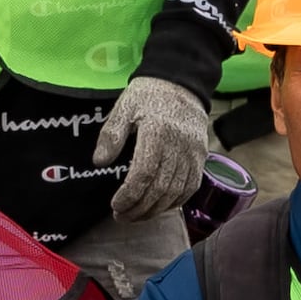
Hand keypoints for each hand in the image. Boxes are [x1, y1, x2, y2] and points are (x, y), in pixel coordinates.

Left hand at [98, 75, 220, 220]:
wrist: (181, 82)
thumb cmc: (148, 95)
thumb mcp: (123, 107)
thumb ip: (111, 134)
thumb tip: (99, 162)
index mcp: (157, 132)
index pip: (143, 174)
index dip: (129, 195)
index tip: (115, 205)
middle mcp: (178, 145)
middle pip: (160, 188)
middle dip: (139, 208)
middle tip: (122, 217)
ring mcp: (193, 153)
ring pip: (176, 192)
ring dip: (156, 210)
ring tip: (137, 216)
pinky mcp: (201, 156)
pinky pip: (191, 187)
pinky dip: (176, 202)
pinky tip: (160, 208)